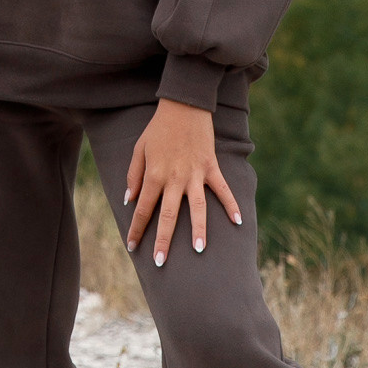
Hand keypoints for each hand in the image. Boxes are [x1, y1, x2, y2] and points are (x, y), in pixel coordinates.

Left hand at [123, 98, 240, 264]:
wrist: (183, 105)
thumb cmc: (158, 128)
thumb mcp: (139, 149)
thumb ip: (134, 175)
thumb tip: (129, 200)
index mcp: (154, 175)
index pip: (143, 209)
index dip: (137, 229)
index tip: (132, 246)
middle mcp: (174, 178)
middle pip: (168, 215)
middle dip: (163, 240)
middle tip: (160, 263)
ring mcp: (195, 174)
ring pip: (197, 208)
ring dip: (198, 229)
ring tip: (200, 250)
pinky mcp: (211, 167)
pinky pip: (222, 190)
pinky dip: (231, 205)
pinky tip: (238, 222)